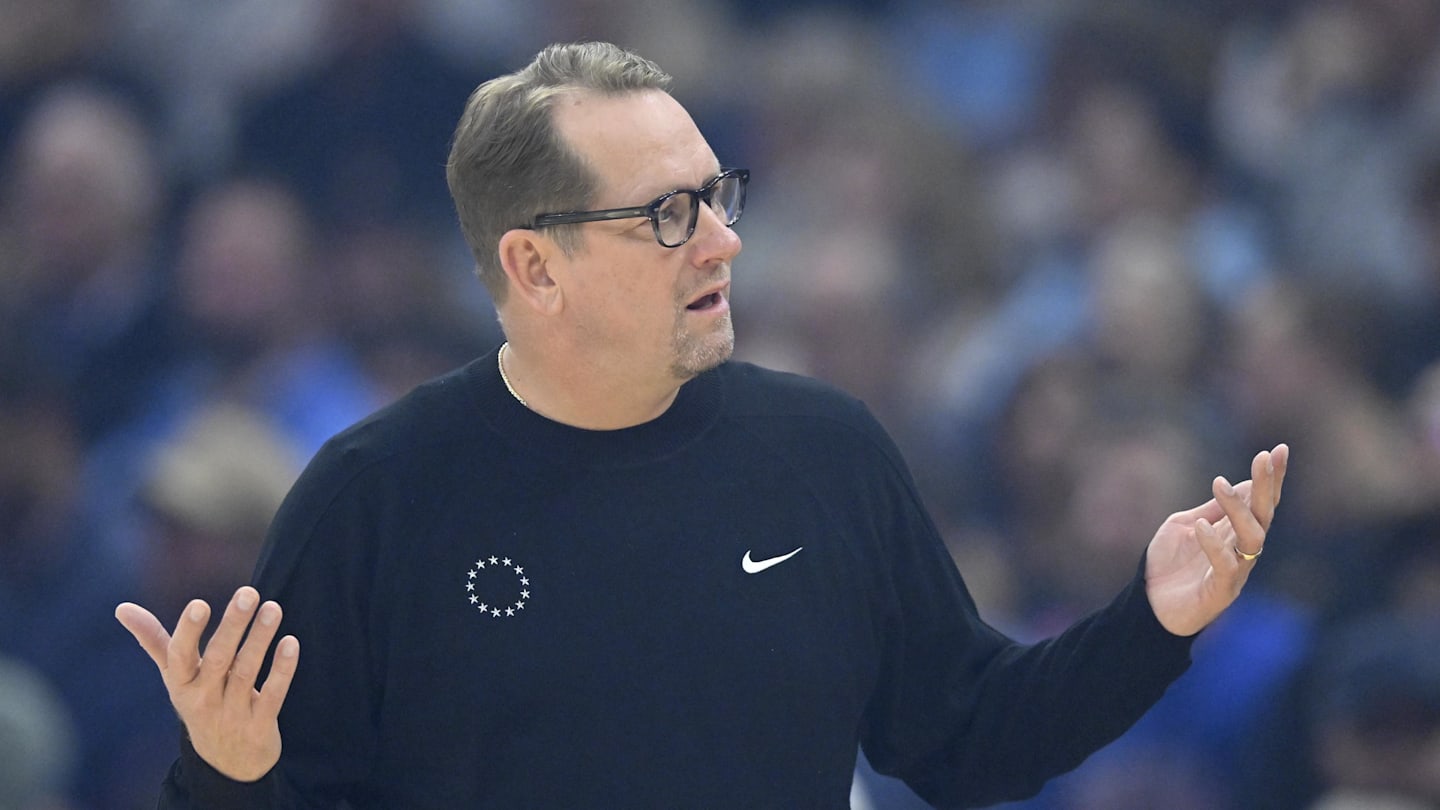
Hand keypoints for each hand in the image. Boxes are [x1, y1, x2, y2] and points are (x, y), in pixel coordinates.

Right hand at [115, 586, 298, 780]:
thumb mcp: (175, 677)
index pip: (179, 657)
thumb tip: (122, 608)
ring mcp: (232, 714)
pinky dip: (282, 670)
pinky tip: (290, 642)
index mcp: (181, 684)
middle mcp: (203, 700)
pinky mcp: (259, 726)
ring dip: (260, 639)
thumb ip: (154, 640)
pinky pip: (272, 695)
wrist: (225, 764)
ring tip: (272, 608)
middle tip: (248, 593)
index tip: (200, 603)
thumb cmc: (200, 703)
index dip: (188, 632)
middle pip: (218, 659)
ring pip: (246, 673)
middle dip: (232, 626)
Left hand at [1143, 444, 1288, 636]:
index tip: (1279, 449)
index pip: (1260, 501)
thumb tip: (1241, 484)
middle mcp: (1242, 550)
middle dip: (1266, 485)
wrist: (1148, 606)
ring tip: (1219, 484)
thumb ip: (1211, 509)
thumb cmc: (1168, 565)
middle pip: (1264, 514)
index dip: (1271, 477)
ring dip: (1238, 509)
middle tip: (1264, 457)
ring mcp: (1235, 571)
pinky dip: (1214, 545)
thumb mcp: (1185, 525)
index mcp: (1235, 532)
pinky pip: (1226, 566)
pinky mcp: (1221, 591)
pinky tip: (1201, 527)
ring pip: (1252, 537)